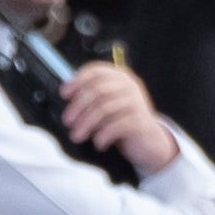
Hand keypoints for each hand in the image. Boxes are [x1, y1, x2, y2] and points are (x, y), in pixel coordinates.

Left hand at [58, 60, 179, 171]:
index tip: (64, 94)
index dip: (78, 81)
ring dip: (86, 123)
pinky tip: (98, 143)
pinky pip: (116, 126)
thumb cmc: (123, 122)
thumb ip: (92, 98)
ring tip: (77, 135)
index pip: (96, 71)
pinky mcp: (140, 120)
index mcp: (120, 77)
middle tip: (68, 121)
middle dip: (78, 106)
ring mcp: (136, 102)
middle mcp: (129, 86)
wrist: (149, 142)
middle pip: (97, 90)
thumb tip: (68, 98)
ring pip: (104, 109)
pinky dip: (103, 135)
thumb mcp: (108, 106)